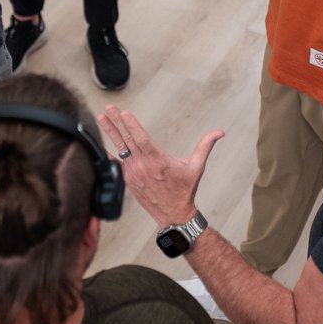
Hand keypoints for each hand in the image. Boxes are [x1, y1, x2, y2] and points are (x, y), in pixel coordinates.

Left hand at [97, 105, 221, 227]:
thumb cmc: (185, 190)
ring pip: (120, 149)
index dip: (132, 126)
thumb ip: (205, 146)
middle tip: (108, 108)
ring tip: (102, 118)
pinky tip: (102, 139)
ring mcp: (133, 174)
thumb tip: (220, 132)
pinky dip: (111, 149)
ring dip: (111, 132)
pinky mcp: (128, 179)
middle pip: (127, 140)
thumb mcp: (197, 167)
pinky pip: (118, 161)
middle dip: (117, 123)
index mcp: (158, 161)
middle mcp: (143, 167)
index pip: (141, 140)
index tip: (123, 113)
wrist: (173, 214)